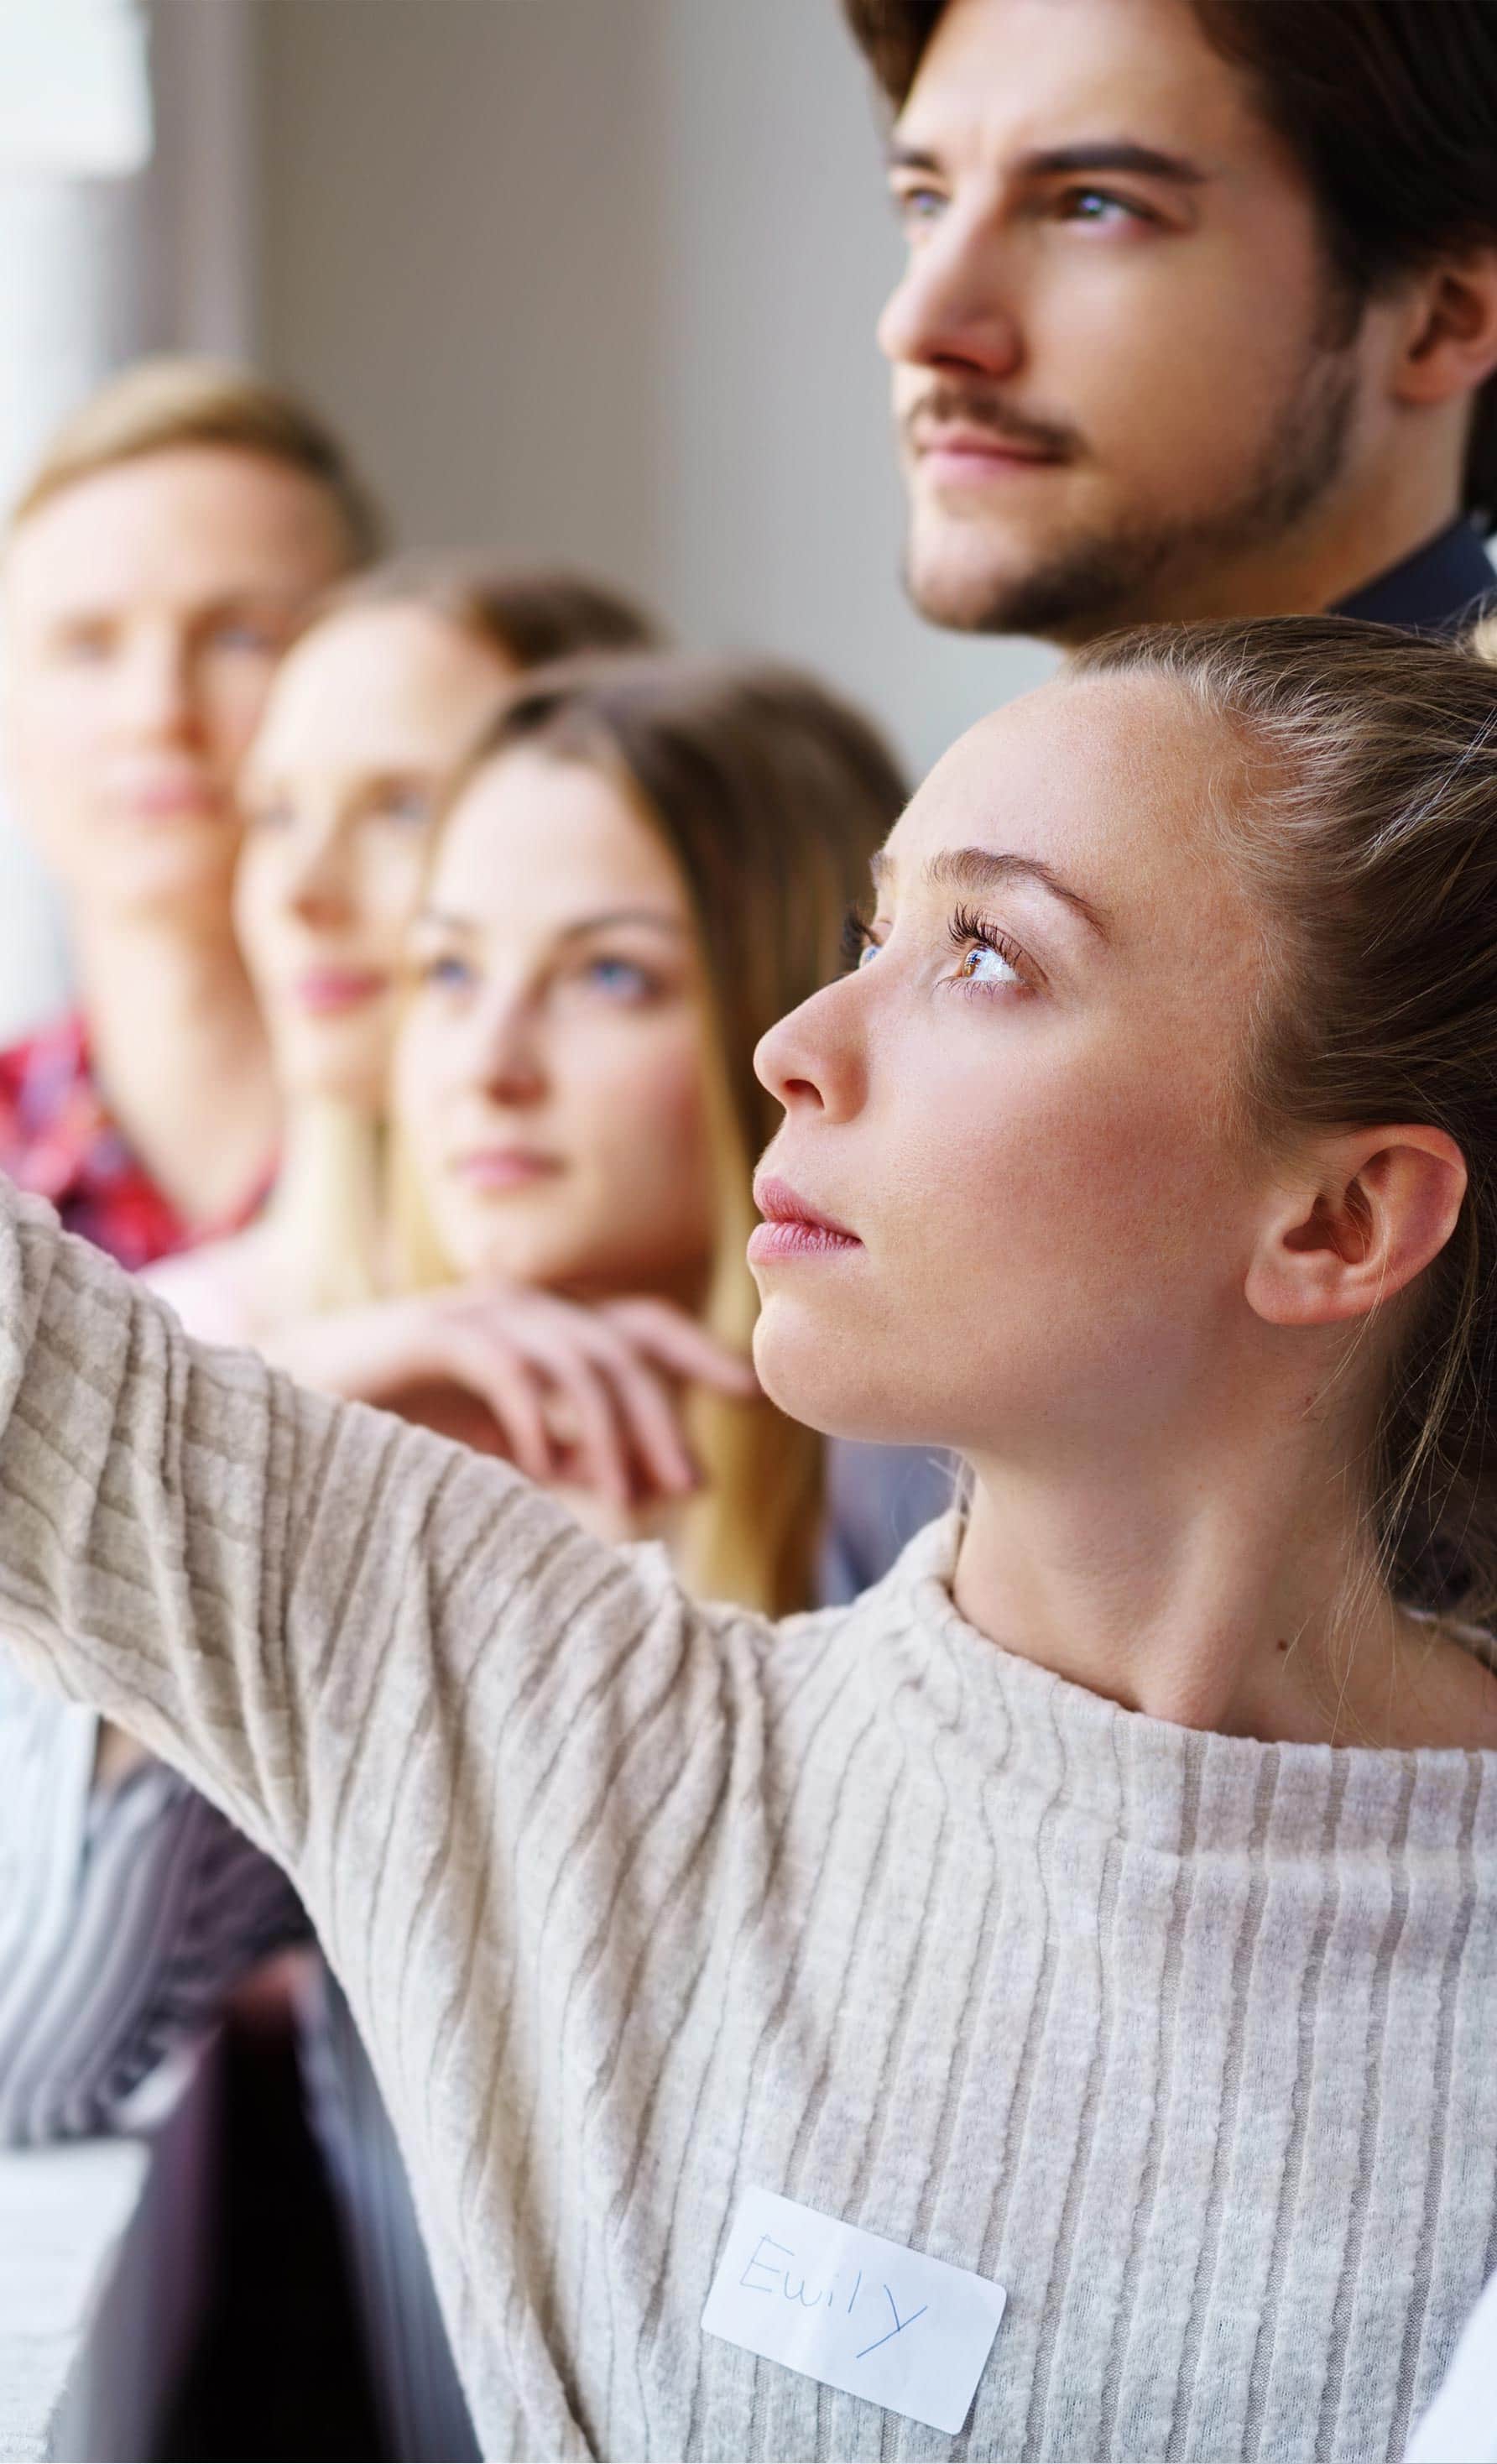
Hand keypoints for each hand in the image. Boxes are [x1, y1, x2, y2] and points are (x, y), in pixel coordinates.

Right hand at [264, 1285, 757, 1506]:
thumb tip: (650, 1483)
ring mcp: (474, 1313)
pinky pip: (503, 1363)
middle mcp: (519, 1308)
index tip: (752, 1396)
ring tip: (627, 1499)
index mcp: (541, 1329)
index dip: (698, 1353)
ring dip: (609, 1428)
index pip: (639, 1327)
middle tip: (689, 1486)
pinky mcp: (428, 1331)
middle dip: (662, 1416)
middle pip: (620, 1344)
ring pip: (574, 1355)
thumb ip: (571, 1454)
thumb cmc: (398, 1427)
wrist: (290, 1409)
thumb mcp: (502, 1448)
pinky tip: (547, 1467)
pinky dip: (535, 1413)